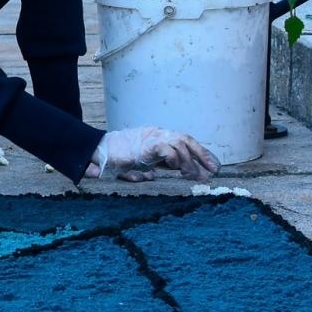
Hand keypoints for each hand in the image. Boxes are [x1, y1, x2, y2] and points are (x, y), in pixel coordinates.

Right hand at [87, 126, 218, 181]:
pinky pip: (166, 148)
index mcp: (156, 137)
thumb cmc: (114, 157)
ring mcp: (151, 137)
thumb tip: (150, 177)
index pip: (183, 141)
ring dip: (190, 161)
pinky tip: (175, 168)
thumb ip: (145, 167)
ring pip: (179, 143)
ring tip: (193, 175)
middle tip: (212, 171)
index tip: (211, 166)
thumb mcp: (135, 163)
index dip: (199, 152)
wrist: (98, 150)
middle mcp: (156, 134)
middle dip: (201, 155)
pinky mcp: (145, 144)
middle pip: (185, 139)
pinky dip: (174, 158)